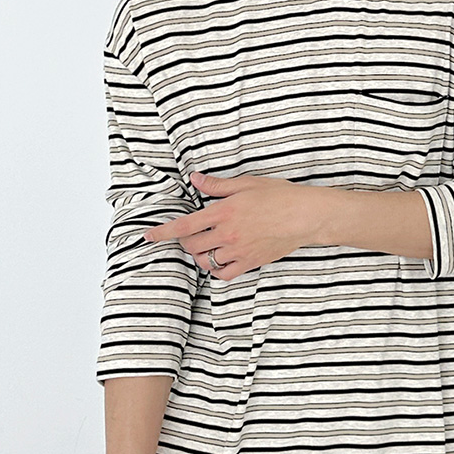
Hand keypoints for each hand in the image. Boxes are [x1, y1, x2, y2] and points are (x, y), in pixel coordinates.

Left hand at [145, 171, 326, 279]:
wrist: (304, 216)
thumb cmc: (279, 196)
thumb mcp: (246, 184)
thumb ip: (217, 185)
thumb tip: (195, 179)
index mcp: (223, 212)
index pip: (184, 225)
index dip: (163, 232)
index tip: (148, 236)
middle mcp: (227, 233)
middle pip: (192, 246)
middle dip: (185, 242)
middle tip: (190, 235)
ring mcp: (238, 250)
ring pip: (206, 261)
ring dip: (200, 255)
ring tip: (205, 247)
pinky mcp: (250, 262)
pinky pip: (224, 273)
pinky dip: (216, 269)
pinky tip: (219, 260)